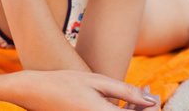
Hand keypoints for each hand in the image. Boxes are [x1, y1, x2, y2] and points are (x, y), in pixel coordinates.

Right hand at [12, 70, 159, 110]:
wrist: (36, 92)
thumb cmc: (65, 82)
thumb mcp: (97, 81)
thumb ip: (126, 92)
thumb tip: (152, 100)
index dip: (152, 108)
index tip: (152, 92)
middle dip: (144, 110)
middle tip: (148, 89)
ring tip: (139, 92)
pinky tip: (123, 100)